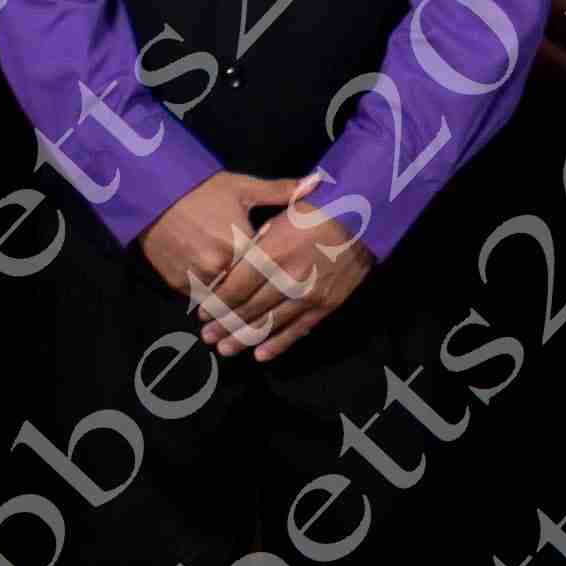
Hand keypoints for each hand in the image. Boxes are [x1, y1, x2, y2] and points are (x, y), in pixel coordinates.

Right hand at [134, 170, 316, 332]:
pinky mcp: (177, 284)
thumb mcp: (243, 188)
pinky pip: (200, 299)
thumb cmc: (203, 191)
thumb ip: (281, 192)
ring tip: (247, 326)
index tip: (295, 290)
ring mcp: (196, 278)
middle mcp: (219, 267)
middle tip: (276, 319)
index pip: (266, 272)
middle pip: (245, 294)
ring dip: (233, 311)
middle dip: (258, 306)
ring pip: (222, 303)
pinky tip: (220, 314)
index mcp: (240, 244)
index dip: (279, 279)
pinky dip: (210, 303)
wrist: (155, 196)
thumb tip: (318, 182)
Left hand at [203, 178, 375, 362]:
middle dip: (224, 325)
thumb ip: (255, 244)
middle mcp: (288, 278)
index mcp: (272, 252)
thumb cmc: (316, 210)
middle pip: (248, 309)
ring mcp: (309, 294)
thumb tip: (231, 267)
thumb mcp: (278, 217)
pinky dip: (278, 344)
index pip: (235, 288)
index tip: (202, 313)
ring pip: (269, 324)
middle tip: (207, 336)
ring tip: (225, 349)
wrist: (363, 217)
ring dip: (244, 339)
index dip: (215, 304)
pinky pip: (298, 330)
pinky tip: (260, 354)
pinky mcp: (327, 304)